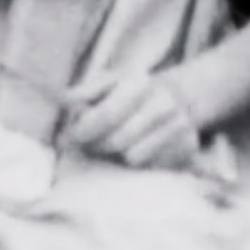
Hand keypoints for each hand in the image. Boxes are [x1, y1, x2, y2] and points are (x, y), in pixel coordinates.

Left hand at [62, 70, 203, 169]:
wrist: (180, 96)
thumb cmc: (132, 92)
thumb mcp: (108, 82)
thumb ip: (84, 92)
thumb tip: (61, 100)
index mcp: (140, 83)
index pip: (107, 115)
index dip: (83, 131)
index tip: (68, 140)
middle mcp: (163, 103)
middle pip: (116, 141)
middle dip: (97, 147)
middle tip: (89, 146)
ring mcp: (179, 125)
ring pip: (133, 158)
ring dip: (118, 156)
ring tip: (117, 145)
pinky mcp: (188, 146)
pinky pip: (151, 167)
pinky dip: (140, 162)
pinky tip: (139, 149)